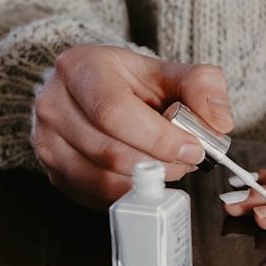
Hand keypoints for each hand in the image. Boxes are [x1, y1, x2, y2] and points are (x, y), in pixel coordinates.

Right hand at [32, 44, 234, 207]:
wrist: (93, 90)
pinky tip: (147, 177)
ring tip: (171, 167)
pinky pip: (96, 196)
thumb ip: (202, 86)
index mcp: (80, 68)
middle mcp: (53, 104)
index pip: (115, 112)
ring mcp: (46, 141)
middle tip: (188, 160)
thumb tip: (218, 122)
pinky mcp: (53, 172)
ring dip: (147, 183)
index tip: (193, 148)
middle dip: (160, 164)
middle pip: (110, 151)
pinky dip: (130, 193)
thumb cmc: (131, 82)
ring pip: (102, 180)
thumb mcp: (169, 71)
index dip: (159, 138)